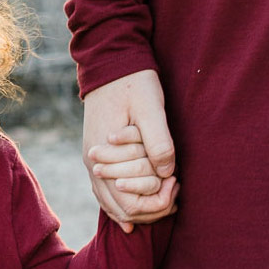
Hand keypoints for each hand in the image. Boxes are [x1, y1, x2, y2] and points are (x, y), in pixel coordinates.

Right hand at [82, 70, 177, 233]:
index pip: (128, 203)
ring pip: (111, 202)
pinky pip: (106, 190)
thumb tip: (167, 174)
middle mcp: (93, 162)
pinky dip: (123, 201)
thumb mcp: (150, 107)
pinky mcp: (98, 152)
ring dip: (138, 207)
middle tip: (176, 191)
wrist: (110, 60)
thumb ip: (158, 140)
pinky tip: (139, 206)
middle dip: (151, 209)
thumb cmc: (132, 82)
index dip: (155, 203)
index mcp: (103, 154)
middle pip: (120, 209)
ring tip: (165, 197)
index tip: (176, 184)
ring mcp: (93, 158)